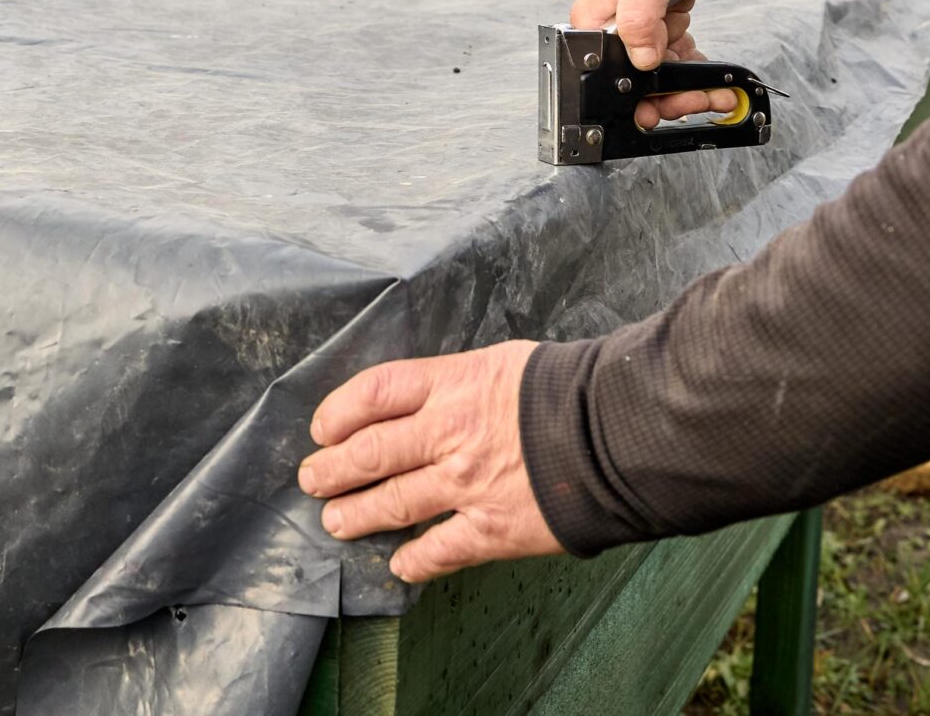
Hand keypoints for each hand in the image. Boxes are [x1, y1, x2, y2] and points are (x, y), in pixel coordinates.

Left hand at [297, 341, 561, 583]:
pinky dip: (413, 562)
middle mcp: (447, 434)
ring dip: (356, 516)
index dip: (337, 413)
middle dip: (331, 470)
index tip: (322, 430)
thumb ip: (456, 385)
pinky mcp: (491, 530)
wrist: (617, 435)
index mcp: (450, 385)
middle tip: (313, 480)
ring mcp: (466, 486)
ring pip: (391, 504)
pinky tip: (398, 565)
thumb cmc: (565, 389)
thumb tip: (426, 402)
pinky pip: (439, 551)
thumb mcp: (501, 364)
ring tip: (335, 522)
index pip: (372, 394)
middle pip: (369, 453)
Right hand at [567, 0, 731, 125]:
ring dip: (689, 87)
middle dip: (671, 95)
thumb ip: (637, 19)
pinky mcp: (657, 35)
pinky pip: (674, 63)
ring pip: (660, 77)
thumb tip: (641, 58)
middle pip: (636, 82)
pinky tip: (711, 78)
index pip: (610, 75)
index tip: (665, 106)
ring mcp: (635, 36)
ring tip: (715, 91)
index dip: (639, 95)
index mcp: (593, 24)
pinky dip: (693, 72)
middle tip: (699, 99)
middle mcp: (610, 35)